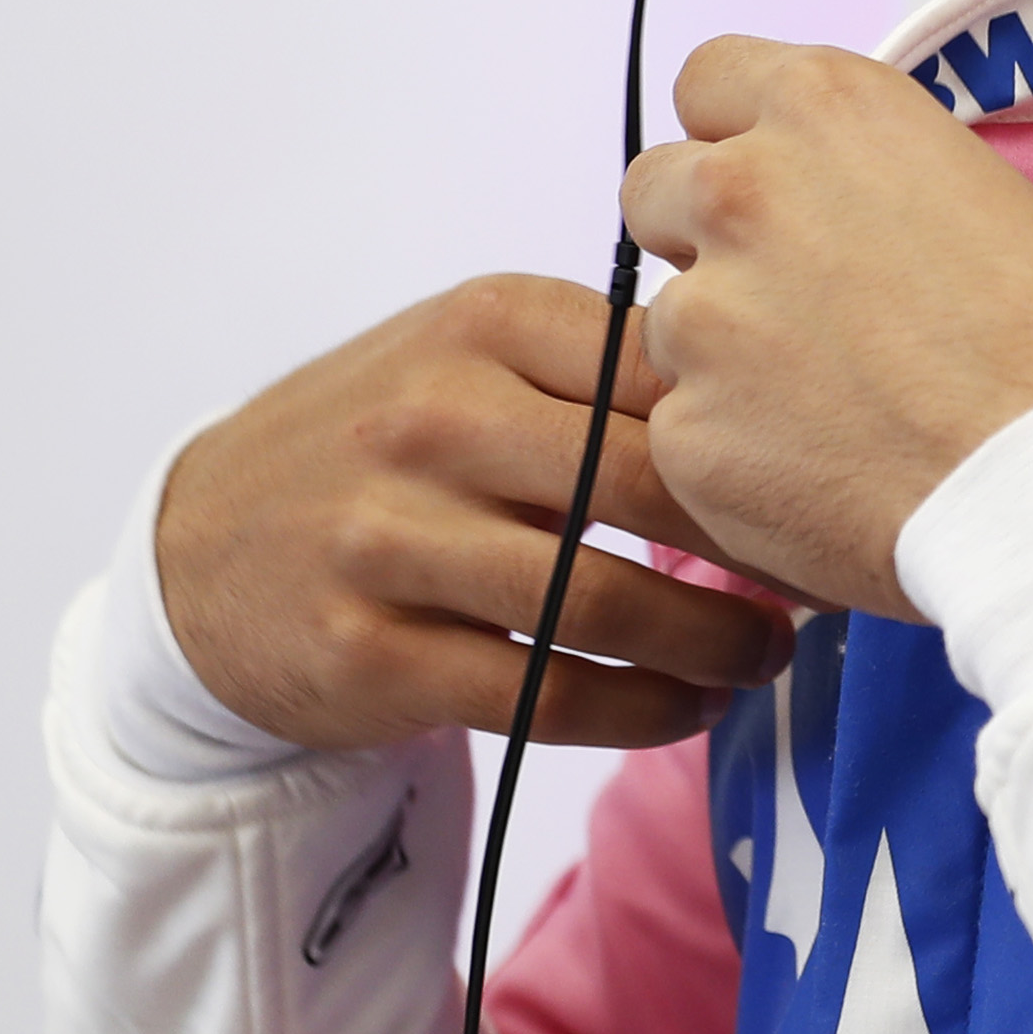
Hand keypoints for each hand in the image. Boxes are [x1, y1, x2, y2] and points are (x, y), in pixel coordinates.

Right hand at [154, 274, 791, 751]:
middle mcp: (434, 421)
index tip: (834, 483)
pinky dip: (642, 710)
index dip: (770, 438)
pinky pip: (548, 693)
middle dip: (760, 547)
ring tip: (765, 654)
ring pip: (607, 603)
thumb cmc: (385, 444)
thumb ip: (605, 365)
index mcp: (483, 322)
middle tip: (824, 582)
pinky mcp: (372, 651)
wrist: (198, 547)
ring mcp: (392, 539)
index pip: (669, 374)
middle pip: (651, 486)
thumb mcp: (473, 357)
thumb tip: (787, 402)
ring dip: (714, 642)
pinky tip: (689, 707)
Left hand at [621, 36, 1032, 618]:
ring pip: (669, 323)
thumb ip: (905, 189)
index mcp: (831, 112)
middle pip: (658, 190)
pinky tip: (830, 475)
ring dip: (728, 356)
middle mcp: (743, 193)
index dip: (741, 134)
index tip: (779, 182)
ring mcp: (702, 316)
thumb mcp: (1012, 204)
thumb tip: (885, 225)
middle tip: (798, 301)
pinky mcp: (687, 431)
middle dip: (707, 239)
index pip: (711, 77)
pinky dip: (742, 452)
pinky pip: (689, 430)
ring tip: (835, 409)